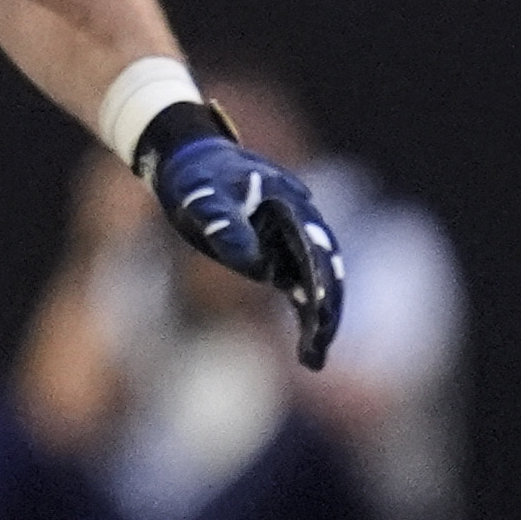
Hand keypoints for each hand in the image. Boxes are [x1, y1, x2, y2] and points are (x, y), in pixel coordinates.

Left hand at [147, 135, 345, 368]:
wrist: (193, 163)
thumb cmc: (196, 177)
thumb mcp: (203, 196)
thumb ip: (225, 224)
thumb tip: (256, 264)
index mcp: (290, 205)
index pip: (313, 247)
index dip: (320, 279)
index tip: (319, 311)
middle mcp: (301, 224)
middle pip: (327, 269)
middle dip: (327, 308)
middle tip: (319, 346)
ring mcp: (293, 242)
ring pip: (320, 282)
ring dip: (321, 318)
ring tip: (314, 356)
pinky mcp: (280, 257)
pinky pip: (302, 288)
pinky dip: (306, 315)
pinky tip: (307, 347)